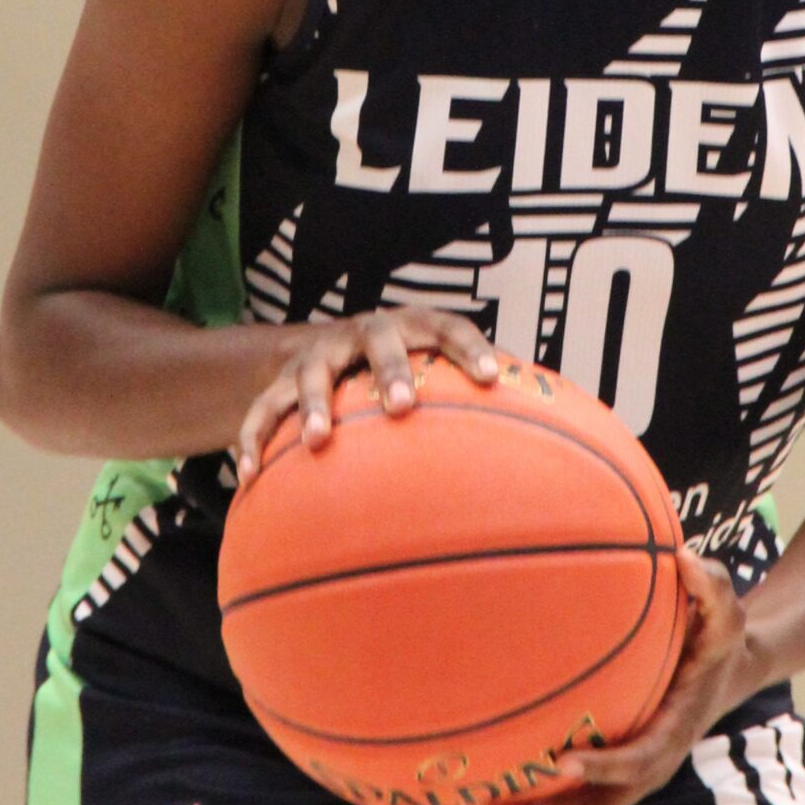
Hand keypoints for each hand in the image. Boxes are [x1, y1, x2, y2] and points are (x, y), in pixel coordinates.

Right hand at [232, 309, 497, 481]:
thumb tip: (553, 447)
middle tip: (403, 407)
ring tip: (316, 442)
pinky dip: (253, 441)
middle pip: (381, 340)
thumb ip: (476, 402)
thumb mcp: (432, 374)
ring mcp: (318, 356)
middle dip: (392, 370)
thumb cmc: (400, 373)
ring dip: (312, 404)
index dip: (468, 347)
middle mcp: (364, 333)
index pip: (447, 326)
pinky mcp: (277, 383)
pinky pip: (259, 411)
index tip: (489, 377)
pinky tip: (252, 478)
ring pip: (313, 373)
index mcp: (413, 327)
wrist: (319, 349)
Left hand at [442, 548, 754, 804]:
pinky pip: (552, 804)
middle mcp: (642, 771)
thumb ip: (713, 587)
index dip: (603, 764)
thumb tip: (687, 556)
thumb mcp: (725, 614)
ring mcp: (615, 781)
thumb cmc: (714, 642)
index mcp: (670, 737)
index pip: (637, 761)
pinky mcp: (595, 779)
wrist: (717, 675)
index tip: (564, 759)